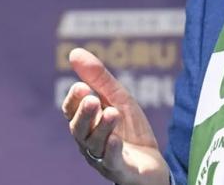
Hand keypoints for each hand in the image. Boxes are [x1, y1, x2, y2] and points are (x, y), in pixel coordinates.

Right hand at [62, 48, 169, 184]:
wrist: (151, 163)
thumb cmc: (130, 130)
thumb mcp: (119, 99)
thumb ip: (98, 78)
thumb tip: (74, 52)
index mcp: (86, 123)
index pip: (71, 112)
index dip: (73, 100)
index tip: (81, 86)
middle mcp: (89, 142)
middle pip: (79, 129)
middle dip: (84, 113)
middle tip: (90, 98)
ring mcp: (103, 158)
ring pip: (95, 144)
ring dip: (102, 128)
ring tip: (112, 112)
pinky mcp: (120, 171)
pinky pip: (112, 162)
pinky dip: (112, 151)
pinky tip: (116, 139)